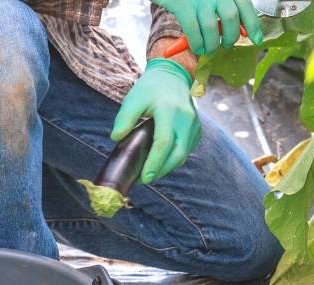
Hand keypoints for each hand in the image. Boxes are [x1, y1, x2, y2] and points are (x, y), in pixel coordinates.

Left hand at [111, 58, 200, 183]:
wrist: (173, 76)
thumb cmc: (150, 88)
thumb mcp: (133, 99)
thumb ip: (124, 118)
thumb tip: (117, 138)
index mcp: (169, 110)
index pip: (164, 142)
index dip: (154, 163)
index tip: (144, 177)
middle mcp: (185, 119)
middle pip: (177, 154)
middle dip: (161, 170)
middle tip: (145, 179)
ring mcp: (194, 125)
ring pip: (183, 155)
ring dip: (167, 167)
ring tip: (150, 173)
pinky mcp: (197, 130)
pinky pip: (186, 151)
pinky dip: (174, 160)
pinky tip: (161, 163)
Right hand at [152, 0, 263, 54]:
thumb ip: (226, 9)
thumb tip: (242, 30)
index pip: (245, 6)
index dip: (252, 25)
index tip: (256, 40)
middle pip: (231, 17)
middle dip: (230, 37)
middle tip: (225, 46)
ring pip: (212, 27)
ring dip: (212, 45)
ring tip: (209, 49)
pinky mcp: (183, 7)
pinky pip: (193, 30)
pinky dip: (197, 43)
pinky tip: (197, 47)